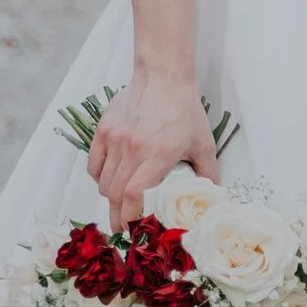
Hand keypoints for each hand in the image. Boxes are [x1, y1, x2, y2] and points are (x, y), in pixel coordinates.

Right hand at [86, 74, 218, 229]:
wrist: (163, 78)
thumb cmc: (184, 110)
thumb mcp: (203, 143)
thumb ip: (208, 173)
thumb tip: (212, 197)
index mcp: (158, 154)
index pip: (134, 193)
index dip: (131, 215)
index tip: (134, 228)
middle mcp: (133, 148)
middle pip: (115, 194)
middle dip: (118, 216)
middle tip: (123, 228)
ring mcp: (116, 139)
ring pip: (103, 182)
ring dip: (109, 199)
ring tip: (117, 207)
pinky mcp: (104, 130)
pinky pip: (94, 164)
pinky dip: (99, 178)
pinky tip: (109, 182)